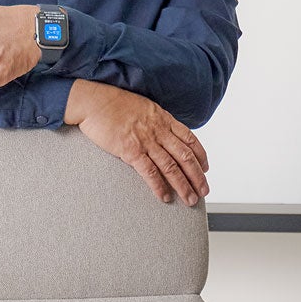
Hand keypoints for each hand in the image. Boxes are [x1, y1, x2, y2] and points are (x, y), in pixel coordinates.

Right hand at [64, 80, 208, 205]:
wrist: (94, 102)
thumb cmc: (114, 103)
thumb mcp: (144, 107)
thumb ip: (156, 121)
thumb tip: (163, 132)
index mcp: (163, 119)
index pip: (189, 139)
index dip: (200, 155)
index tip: (205, 168)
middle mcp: (159, 130)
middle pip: (185, 156)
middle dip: (197, 176)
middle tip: (203, 190)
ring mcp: (146, 141)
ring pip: (171, 167)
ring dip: (183, 185)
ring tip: (190, 199)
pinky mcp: (131, 150)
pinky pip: (150, 172)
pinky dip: (159, 186)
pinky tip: (165, 197)